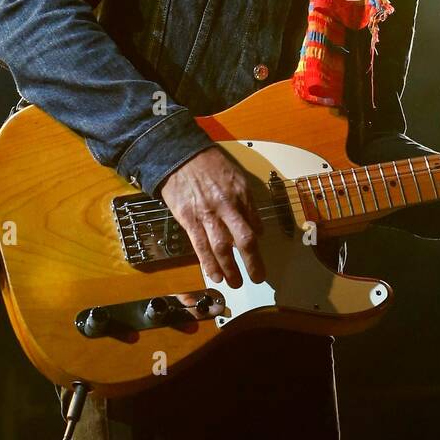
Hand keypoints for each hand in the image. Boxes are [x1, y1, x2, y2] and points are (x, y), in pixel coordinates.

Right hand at [159, 146, 265, 288]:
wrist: (178, 155)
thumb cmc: (209, 165)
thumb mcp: (236, 177)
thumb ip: (248, 203)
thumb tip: (258, 228)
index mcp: (241, 194)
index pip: (254, 224)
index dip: (259, 243)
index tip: (260, 258)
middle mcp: (227, 206)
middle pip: (244, 239)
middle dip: (252, 262)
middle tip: (258, 278)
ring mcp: (207, 214)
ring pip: (221, 247)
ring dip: (230, 269)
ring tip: (235, 283)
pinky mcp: (188, 219)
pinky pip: (200, 245)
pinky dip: (208, 263)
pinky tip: (214, 275)